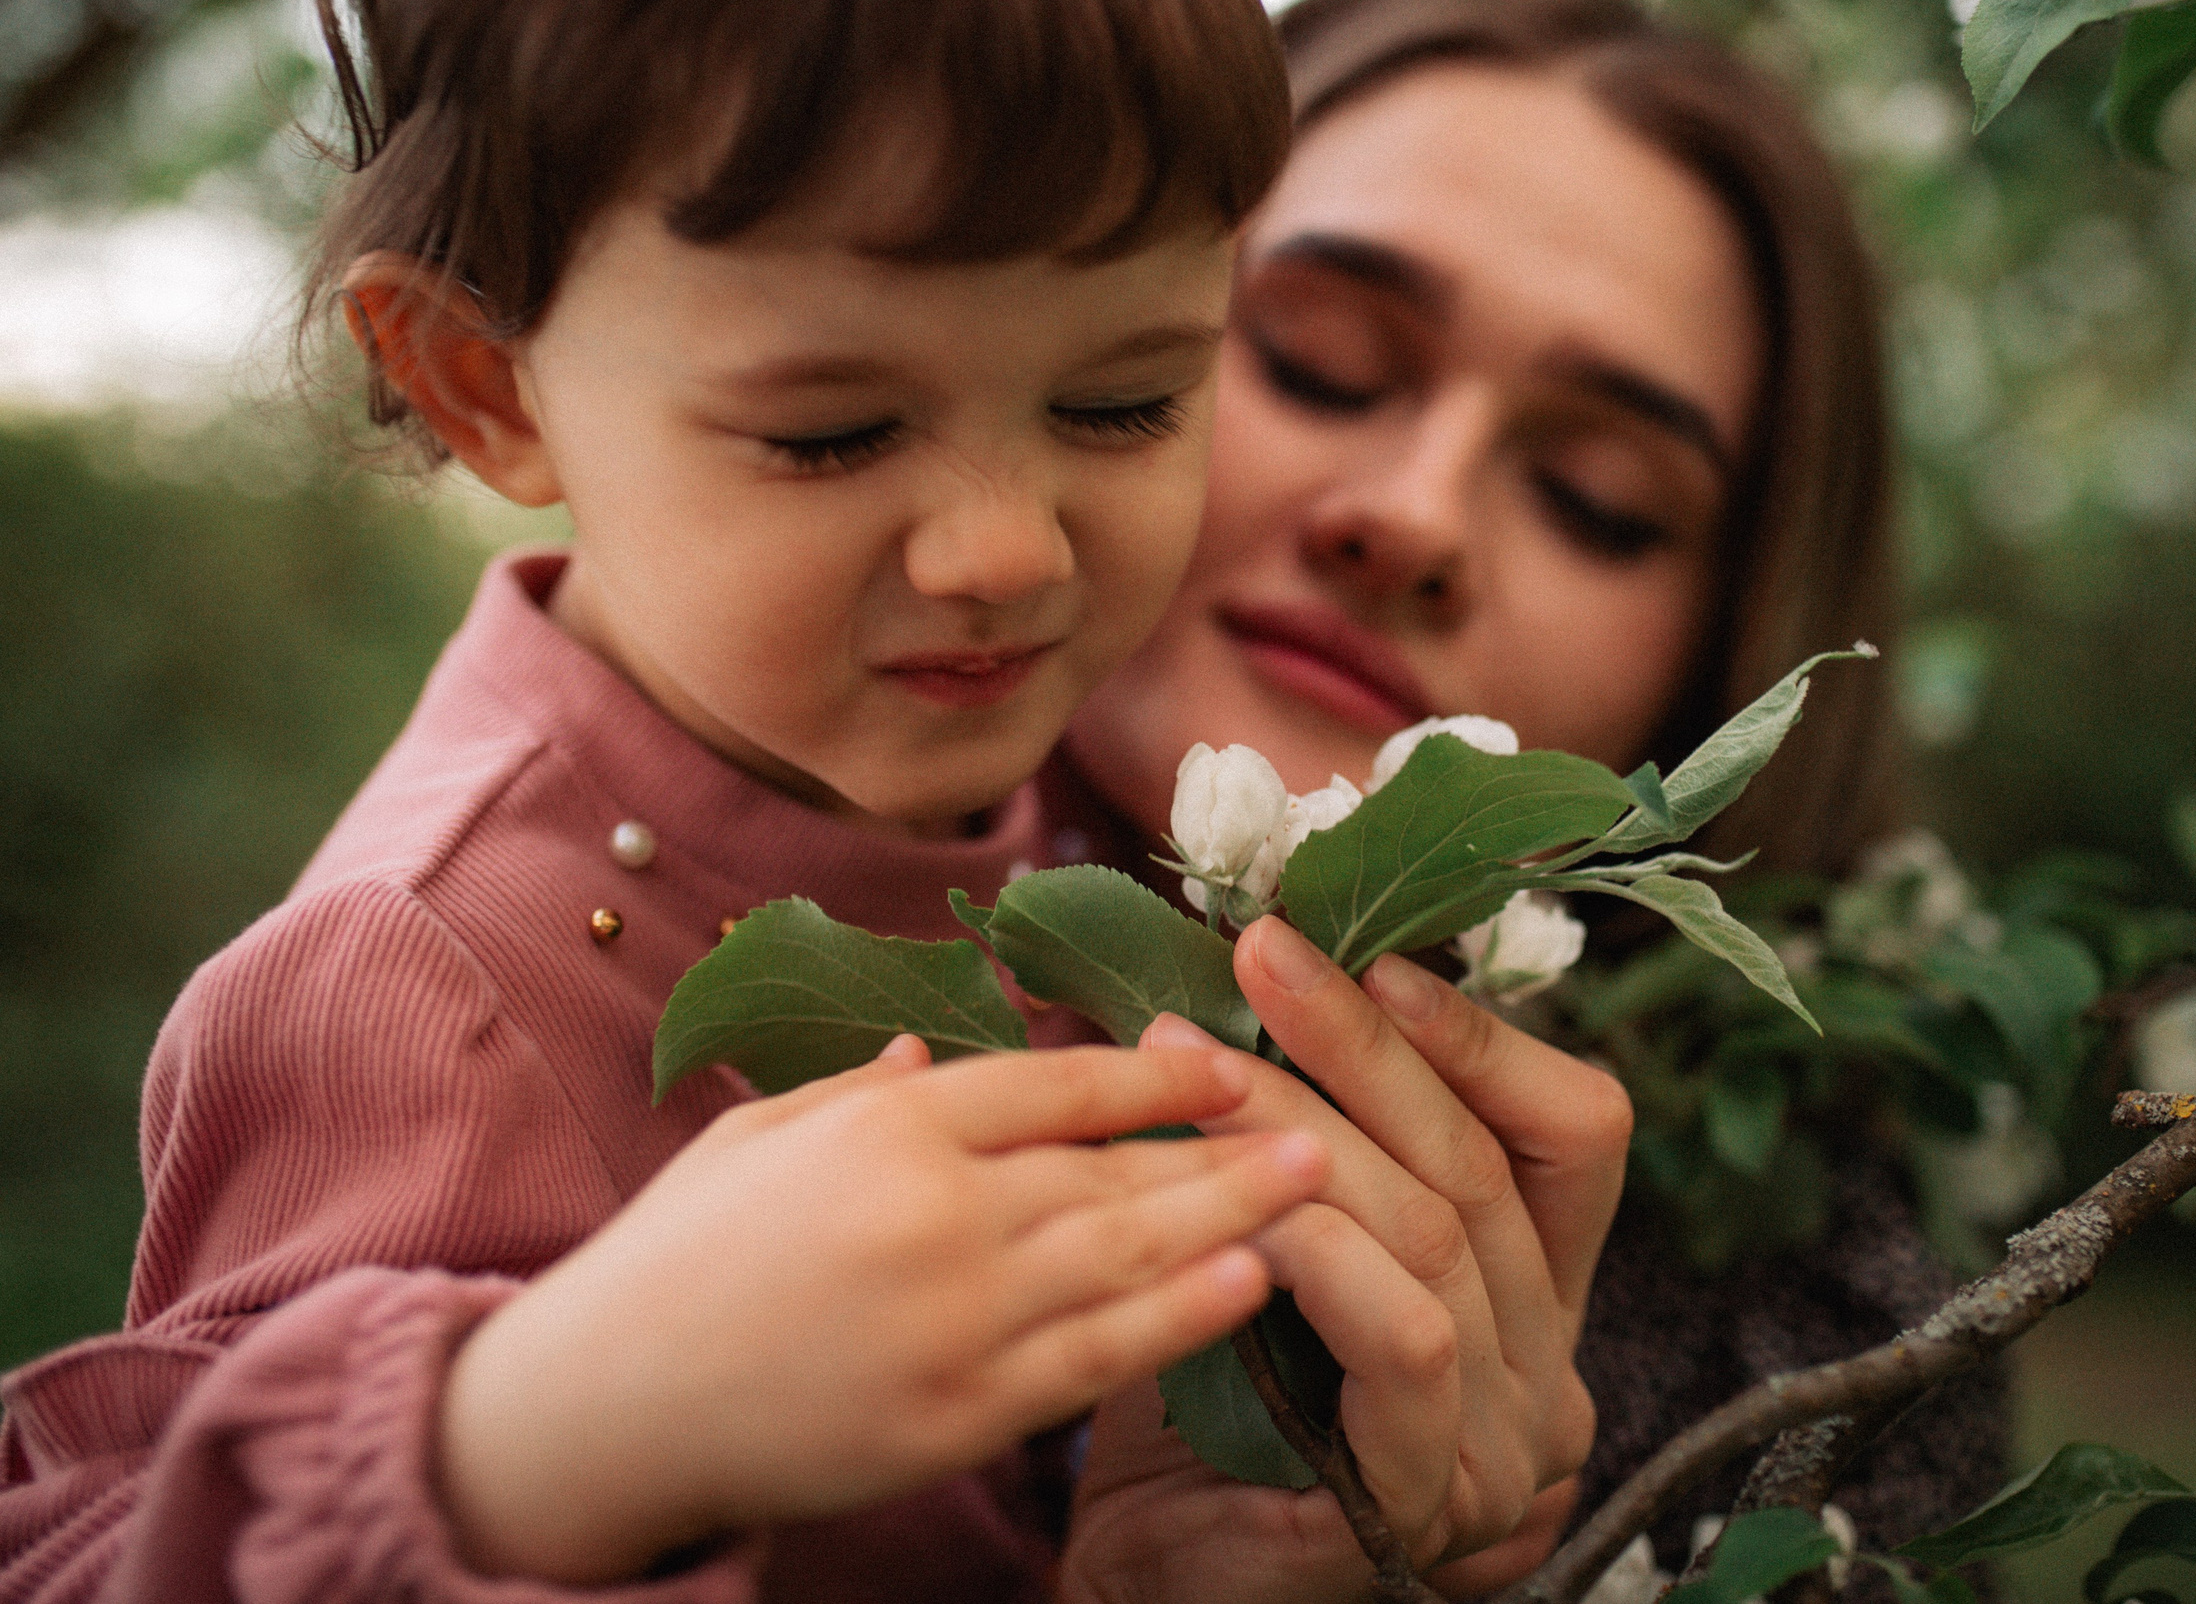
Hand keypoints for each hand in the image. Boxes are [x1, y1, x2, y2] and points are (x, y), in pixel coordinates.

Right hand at [435, 1037, 1328, 1584]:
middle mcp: (929, 1212)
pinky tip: (1243, 1284)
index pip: (1053, 1084)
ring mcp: (947, 1320)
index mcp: (884, 1126)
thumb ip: (866, 1092)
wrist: (600, 1410)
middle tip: (1323, 1121)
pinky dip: (1177, 1319)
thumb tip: (943, 1052)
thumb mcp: (761, 1134)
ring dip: (1230, 1218)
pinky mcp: (952, 1416)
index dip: (1152, 1072)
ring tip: (1319, 1187)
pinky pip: (1091, 1360)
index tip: (1229, 1059)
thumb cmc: (677, 1254)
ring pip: (1120, 1256)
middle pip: (1110, 1168)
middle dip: (1224, 1146)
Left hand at [1060, 917, 1632, 1601]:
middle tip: (1259, 954)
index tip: (1374, 958)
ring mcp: (1507, 1441)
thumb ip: (1273, 1127)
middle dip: (1362, 1044)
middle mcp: (1545, 1362)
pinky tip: (1233, 1207)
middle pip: (1482, 1163)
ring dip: (1307, 1130)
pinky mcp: (1439, 1496)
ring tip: (1196, 1065)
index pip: (1575, 1133)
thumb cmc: (1195, 1399)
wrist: (1144, 1575)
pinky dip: (1320, 1254)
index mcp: (1530, 1287)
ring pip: (1436, 1234)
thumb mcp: (1258, 1231)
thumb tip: (1211, 970)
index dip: (1485, 1037)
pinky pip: (1409, 1338)